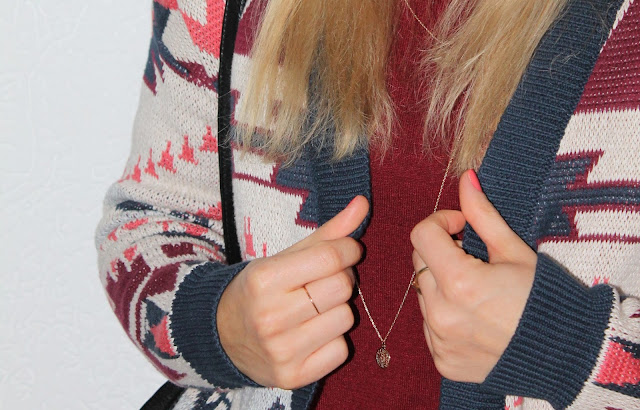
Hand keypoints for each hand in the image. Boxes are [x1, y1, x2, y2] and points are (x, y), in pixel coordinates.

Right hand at [217, 196, 367, 388]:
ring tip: (316, 308)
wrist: (222, 335)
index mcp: (264, 279)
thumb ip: (328, 233)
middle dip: (341, 279)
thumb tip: (362, 203)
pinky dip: (334, 339)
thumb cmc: (260, 289)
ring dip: (338, 309)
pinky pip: (341, 350)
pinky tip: (313, 333)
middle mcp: (270, 317)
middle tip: (324, 281)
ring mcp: (281, 350)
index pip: (331, 257)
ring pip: (346, 318)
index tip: (345, 251)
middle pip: (342, 287)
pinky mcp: (292, 376)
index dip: (348, 249)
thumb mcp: (285, 256)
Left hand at [410, 170, 535, 382]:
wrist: (562, 354)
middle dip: (442, 253)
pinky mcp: (441, 360)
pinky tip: (475, 318)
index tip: (462, 227)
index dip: (441, 222)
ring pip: (423, 294)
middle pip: (419, 263)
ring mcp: (439, 340)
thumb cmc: (542, 298)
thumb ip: (483, 214)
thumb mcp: (515, 251)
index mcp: (460, 282)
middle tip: (475, 260)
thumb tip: (465, 177)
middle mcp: (442, 313)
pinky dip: (445, 315)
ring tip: (478, 293)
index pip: (421, 234)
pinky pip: (429, 326)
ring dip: (442, 285)